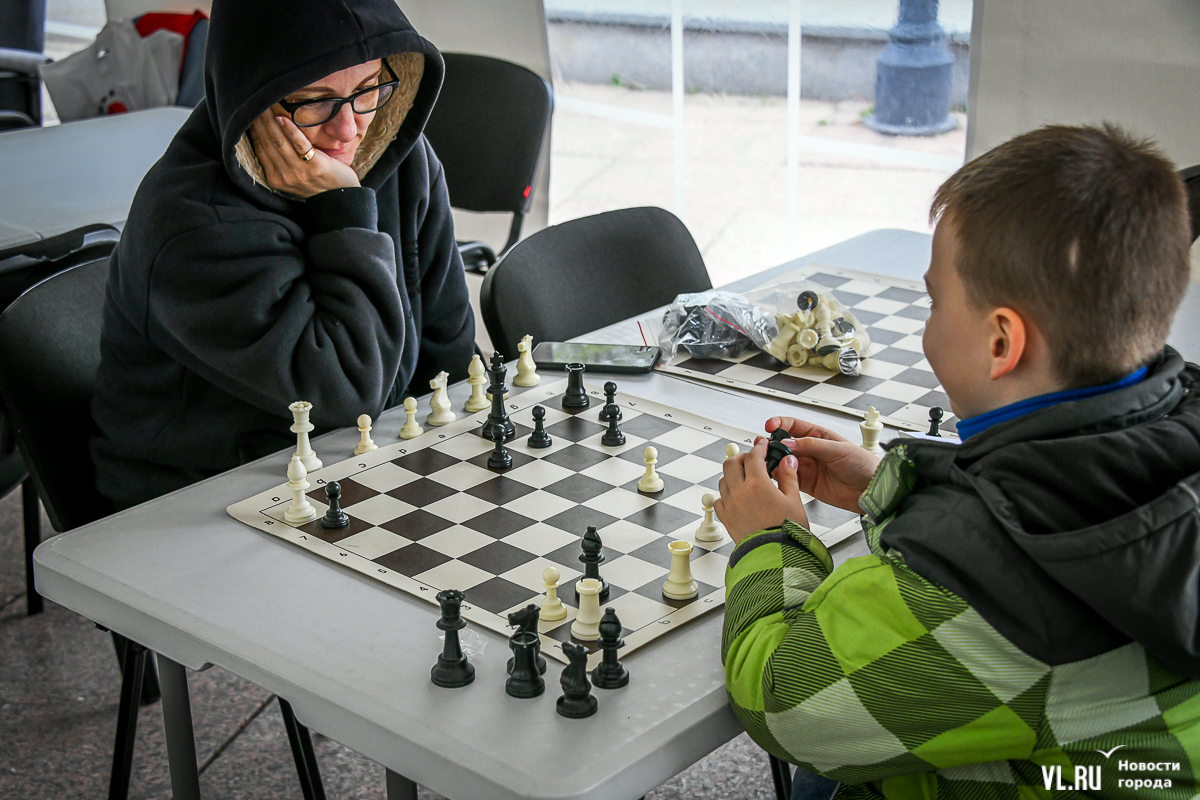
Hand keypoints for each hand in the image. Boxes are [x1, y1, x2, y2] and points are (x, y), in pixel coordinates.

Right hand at [248, 110, 359, 197]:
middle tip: (256, 103)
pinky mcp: (315, 166)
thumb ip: (280, 160)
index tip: (251, 113)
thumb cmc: (317, 182)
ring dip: (271, 121)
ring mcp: (299, 172)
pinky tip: (282, 117)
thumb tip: (265, 135)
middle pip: (267, 143)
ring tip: (267, 105)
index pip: (260, 149)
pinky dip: (290, 130)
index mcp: (275, 178)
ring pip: (279, 142)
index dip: (254, 130)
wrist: (341, 198)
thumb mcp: (293, 175)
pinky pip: (299, 144)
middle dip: (260, 122)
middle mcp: (284, 176)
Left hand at [714, 439, 808, 544]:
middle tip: (751, 459)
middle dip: (742, 458)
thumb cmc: (787, 532)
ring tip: (744, 476)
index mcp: (758, 485)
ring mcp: (730, 506)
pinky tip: (735, 496)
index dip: (758, 448)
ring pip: (723, 480)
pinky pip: (719, 500)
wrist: (774, 557)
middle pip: (731, 464)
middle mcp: (739, 493)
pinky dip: (725, 494)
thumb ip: (789, 477)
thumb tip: (787, 460)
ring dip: (732, 474)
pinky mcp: (726, 519)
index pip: (753, 457)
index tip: (762, 446)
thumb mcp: (794, 500)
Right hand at [759, 417, 879, 513]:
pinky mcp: (808, 484)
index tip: (770, 426)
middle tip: (765, 447)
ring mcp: (809, 467)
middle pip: (785, 444)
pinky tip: (778, 476)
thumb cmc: (863, 464)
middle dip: (773, 444)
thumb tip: (789, 442)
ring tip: (771, 462)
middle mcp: (811, 451)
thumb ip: (811, 445)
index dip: (780, 424)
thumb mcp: (837, 449)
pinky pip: (789, 479)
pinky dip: (781, 477)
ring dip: (775, 461)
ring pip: (784, 462)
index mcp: (819, 436)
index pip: (794, 426)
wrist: (872, 489)